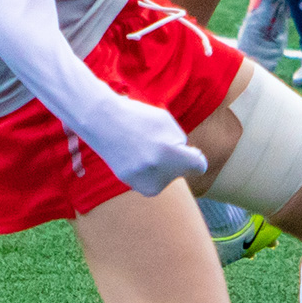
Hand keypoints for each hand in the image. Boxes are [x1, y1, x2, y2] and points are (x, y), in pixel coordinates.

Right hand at [88, 99, 210, 197]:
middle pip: (180, 172)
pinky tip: (134, 155)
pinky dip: (147, 169)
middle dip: (175, 159)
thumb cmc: (139, 118)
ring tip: (142, 147)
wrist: (102, 122)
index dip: (194, 155)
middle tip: (155, 141)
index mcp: (172, 155)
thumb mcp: (168, 123)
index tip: (186, 148)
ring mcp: (143, 182)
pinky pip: (150, 179)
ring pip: (164, 178)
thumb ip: (183, 144)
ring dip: (161, 166)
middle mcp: (159, 173)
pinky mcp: (132, 185)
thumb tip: (190, 165)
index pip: (199, 166)